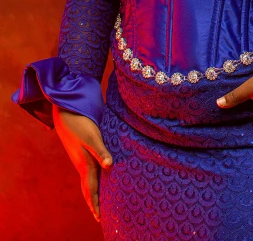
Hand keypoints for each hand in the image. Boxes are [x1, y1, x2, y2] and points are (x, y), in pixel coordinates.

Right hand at [53, 106, 112, 221]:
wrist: (66, 112)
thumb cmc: (80, 124)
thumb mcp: (92, 137)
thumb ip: (101, 151)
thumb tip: (109, 166)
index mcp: (84, 164)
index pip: (90, 189)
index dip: (95, 203)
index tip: (99, 217)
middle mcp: (82, 164)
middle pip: (88, 188)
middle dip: (93, 202)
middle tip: (99, 216)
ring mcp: (81, 159)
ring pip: (88, 180)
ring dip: (93, 192)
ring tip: (98, 202)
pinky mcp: (82, 152)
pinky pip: (88, 172)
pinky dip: (93, 180)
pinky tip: (98, 178)